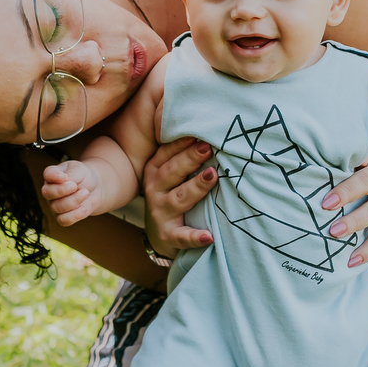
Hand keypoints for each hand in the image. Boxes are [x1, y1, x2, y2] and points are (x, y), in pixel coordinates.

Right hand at [41, 160, 103, 226]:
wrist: (93, 189)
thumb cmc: (83, 177)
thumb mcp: (80, 170)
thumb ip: (72, 174)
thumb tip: (64, 180)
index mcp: (52, 175)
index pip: (48, 174)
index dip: (53, 176)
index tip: (64, 177)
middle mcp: (50, 190)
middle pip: (47, 193)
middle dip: (62, 190)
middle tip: (75, 186)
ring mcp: (54, 205)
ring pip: (57, 207)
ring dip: (74, 200)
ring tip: (86, 192)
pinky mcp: (62, 217)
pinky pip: (63, 220)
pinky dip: (74, 215)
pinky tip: (83, 208)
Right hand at [142, 135, 216, 256]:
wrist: (162, 236)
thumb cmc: (172, 194)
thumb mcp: (171, 173)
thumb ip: (183, 154)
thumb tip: (206, 129)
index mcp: (155, 171)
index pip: (166, 153)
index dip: (181, 142)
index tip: (198, 131)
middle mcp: (154, 190)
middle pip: (171, 172)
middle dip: (189, 159)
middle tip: (208, 147)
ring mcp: (160, 213)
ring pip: (178, 198)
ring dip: (196, 187)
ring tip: (213, 176)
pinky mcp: (168, 236)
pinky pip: (181, 236)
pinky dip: (194, 237)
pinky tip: (208, 236)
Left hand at [321, 144, 367, 267]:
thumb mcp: (363, 160)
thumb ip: (346, 161)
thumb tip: (314, 166)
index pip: (362, 178)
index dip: (345, 191)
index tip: (326, 204)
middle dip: (352, 217)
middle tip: (332, 229)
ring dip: (358, 231)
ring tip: (337, 239)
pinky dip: (367, 252)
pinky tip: (352, 261)